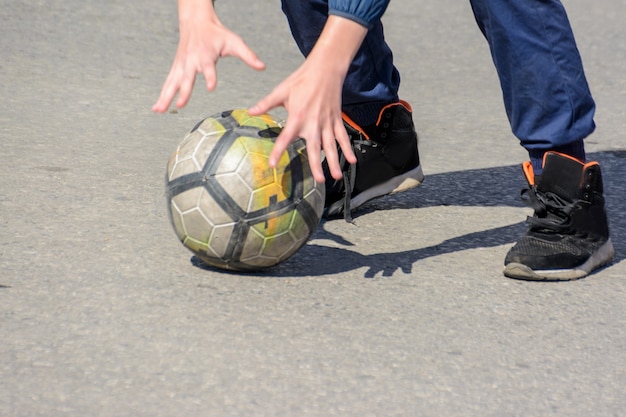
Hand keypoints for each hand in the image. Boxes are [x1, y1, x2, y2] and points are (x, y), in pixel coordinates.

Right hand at [152, 1, 264, 112]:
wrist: (196, 21)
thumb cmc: (216, 33)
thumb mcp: (234, 41)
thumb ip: (248, 55)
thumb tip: (262, 67)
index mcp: (205, 55)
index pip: (208, 68)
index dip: (210, 77)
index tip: (211, 87)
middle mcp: (191, 61)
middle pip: (187, 78)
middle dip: (184, 91)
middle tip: (180, 105)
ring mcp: (181, 64)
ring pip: (172, 82)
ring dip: (165, 96)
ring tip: (159, 110)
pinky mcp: (176, 67)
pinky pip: (168, 82)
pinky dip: (163, 94)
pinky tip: (157, 108)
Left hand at [249, 16, 366, 182]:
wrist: (325, 69)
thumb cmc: (302, 79)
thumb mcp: (281, 91)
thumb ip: (266, 104)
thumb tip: (251, 111)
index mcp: (297, 117)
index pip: (285, 138)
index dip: (278, 152)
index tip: (273, 164)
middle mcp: (313, 123)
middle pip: (314, 148)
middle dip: (316, 165)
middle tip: (318, 179)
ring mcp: (327, 122)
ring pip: (331, 146)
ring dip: (334, 161)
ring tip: (336, 176)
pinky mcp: (336, 120)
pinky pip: (343, 137)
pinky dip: (347, 148)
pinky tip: (351, 160)